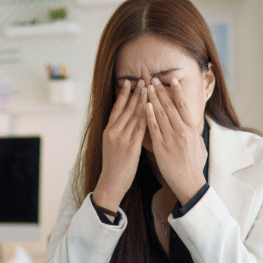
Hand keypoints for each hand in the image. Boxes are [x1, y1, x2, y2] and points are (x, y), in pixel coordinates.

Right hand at [92, 79, 147, 211]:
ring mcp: (121, 139)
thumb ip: (118, 133)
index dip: (124, 94)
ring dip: (143, 101)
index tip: (129, 82)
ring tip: (149, 89)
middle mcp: (113, 132)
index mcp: (108, 131)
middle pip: (126, 109)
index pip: (116, 108)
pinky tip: (153, 109)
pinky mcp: (130, 148)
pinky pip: (141, 129)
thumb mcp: (111, 146)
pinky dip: (147, 117)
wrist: (111, 183)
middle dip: (136, 93)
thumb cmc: (114, 166)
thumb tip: (125, 122)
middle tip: (143, 80)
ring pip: (134, 116)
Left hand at [145, 77, 206, 204]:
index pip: (184, 106)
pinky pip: (153, 128)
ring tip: (147, 87)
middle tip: (154, 79)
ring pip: (160, 114)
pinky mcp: (161, 147)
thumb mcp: (200, 147)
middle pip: (170, 106)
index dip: (178, 92)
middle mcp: (182, 131)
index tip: (173, 80)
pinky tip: (144, 105)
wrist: (189, 183)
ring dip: (153, 99)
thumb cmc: (195, 167)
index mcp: (192, 130)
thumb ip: (197, 134)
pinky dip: (149, 115)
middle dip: (161, 91)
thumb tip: (196, 124)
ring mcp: (171, 138)